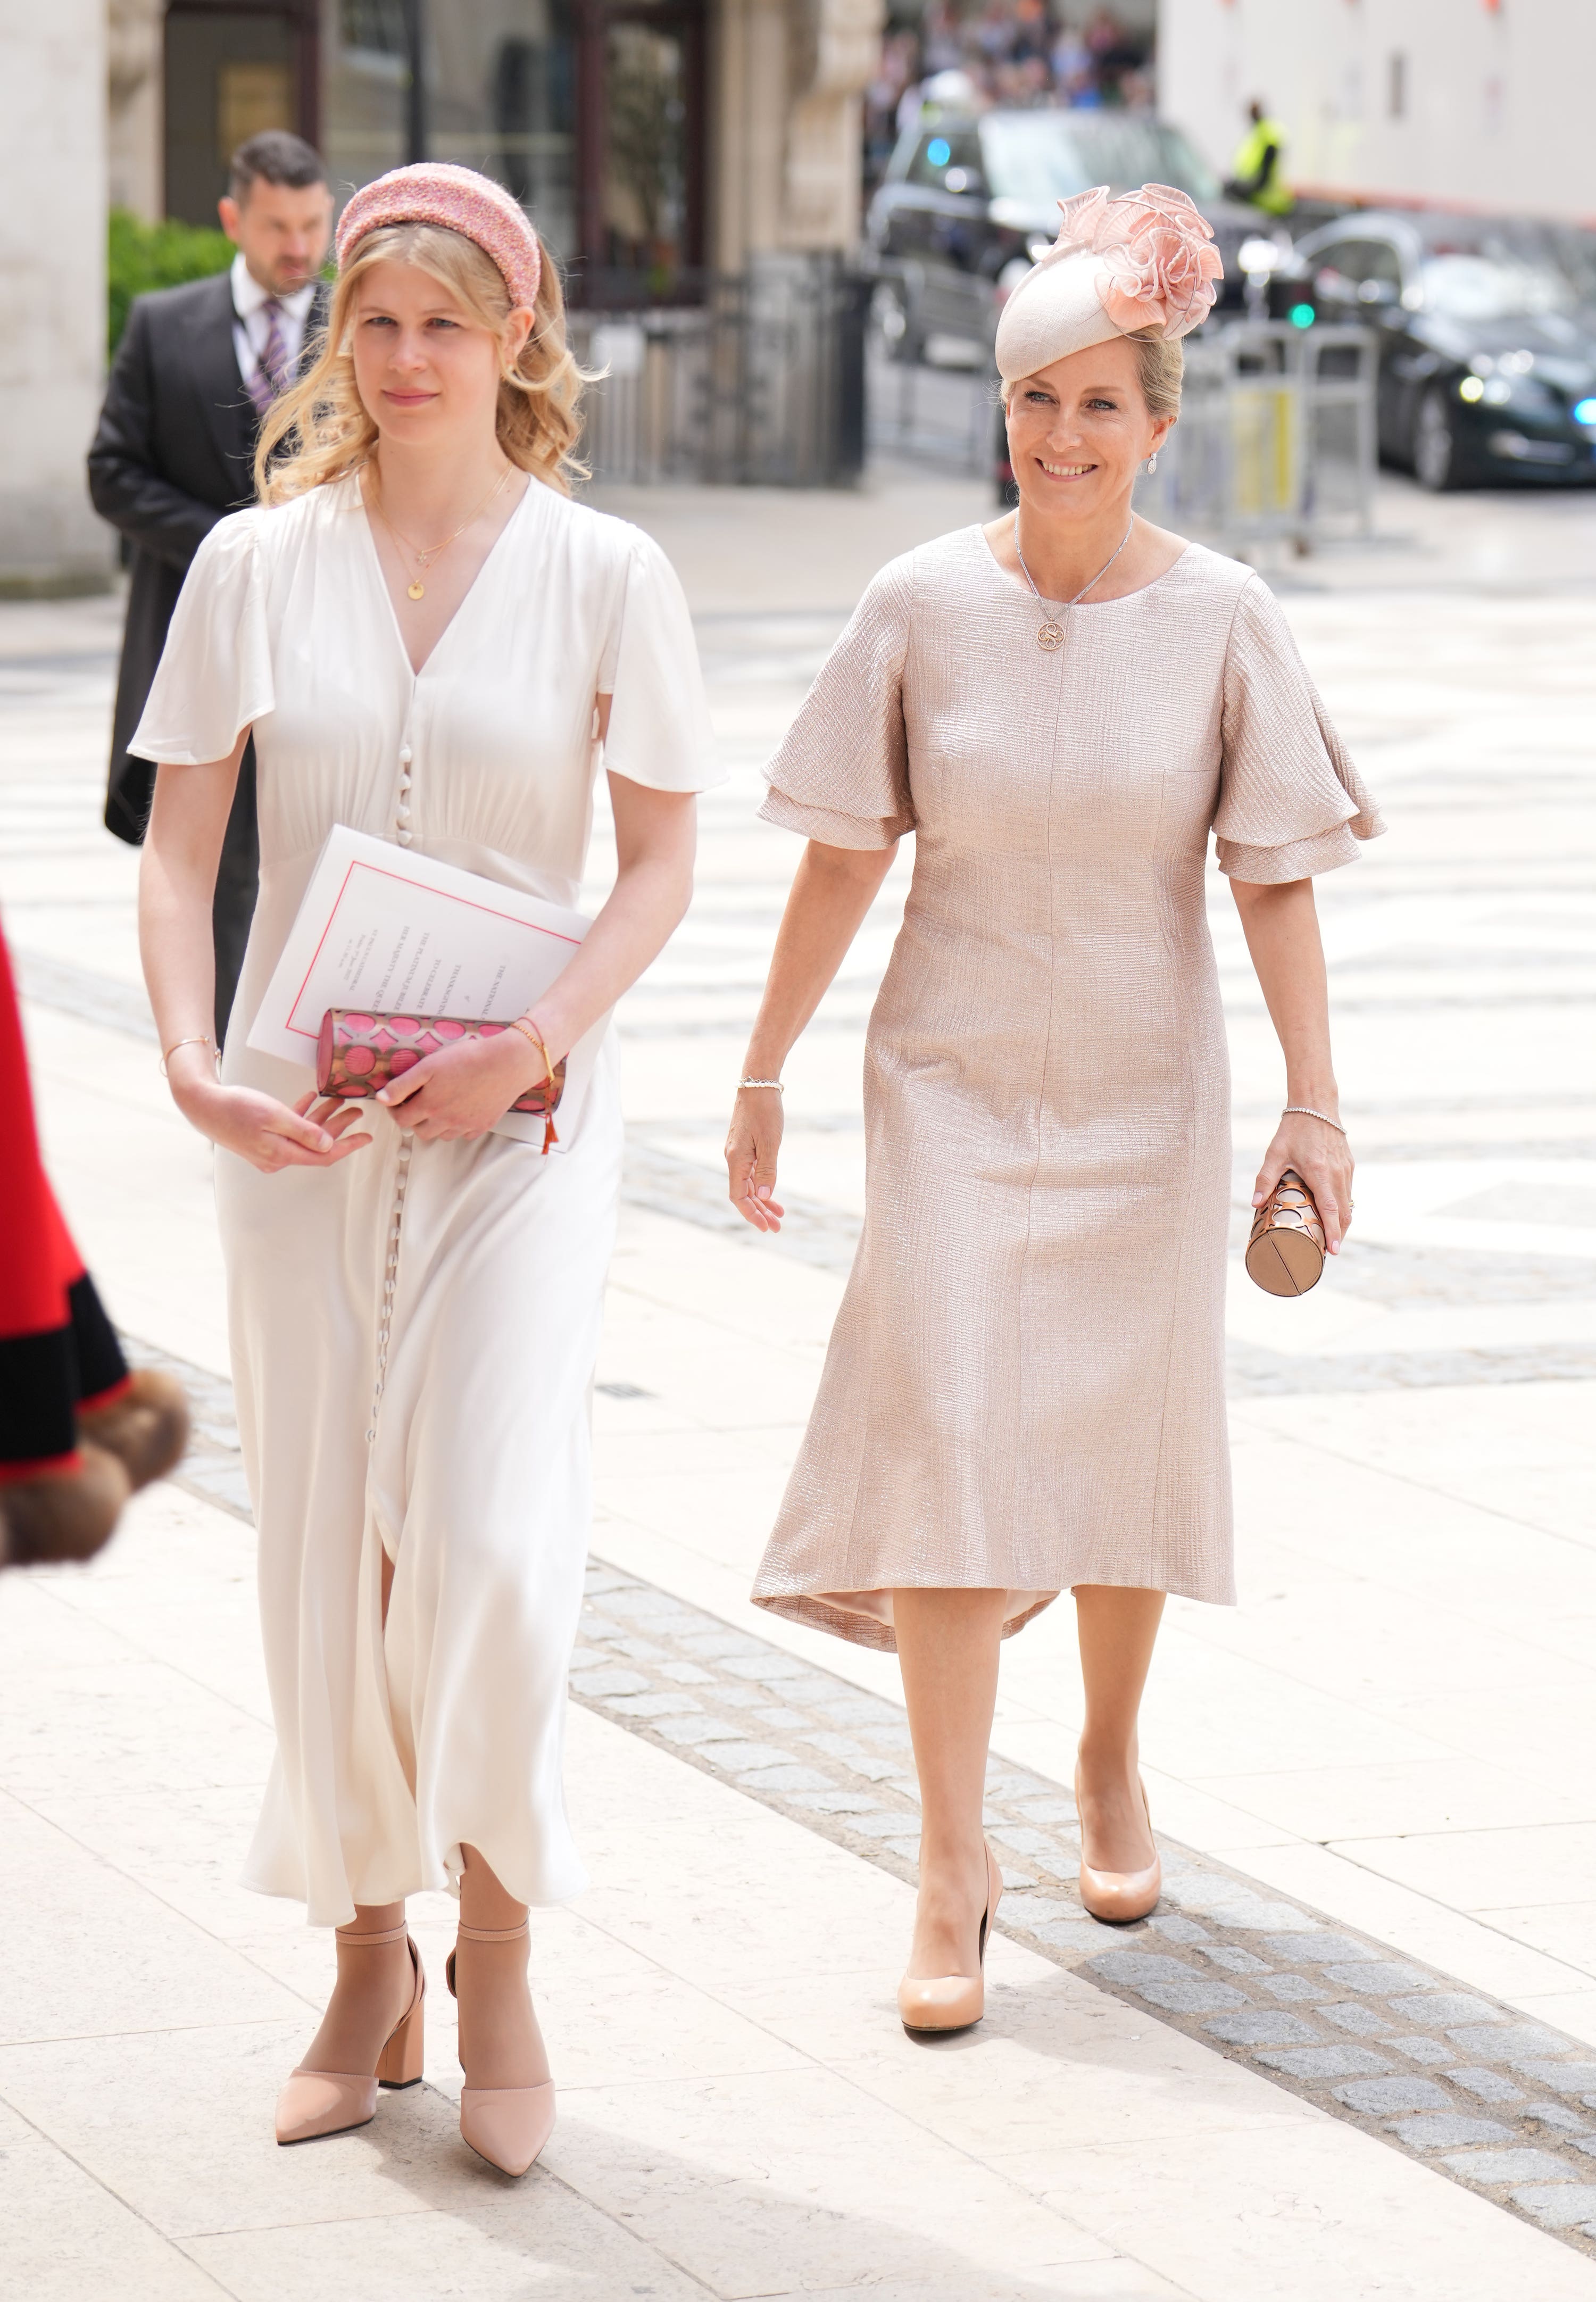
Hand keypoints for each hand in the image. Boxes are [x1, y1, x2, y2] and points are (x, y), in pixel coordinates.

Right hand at [174, 1067, 373, 1174]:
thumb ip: (303, 1131)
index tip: (367, 1137)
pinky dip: (301, 1115)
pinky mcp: (261, 1139)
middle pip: (316, 1145)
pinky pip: (288, 1129)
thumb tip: (328, 1144)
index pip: (324, 1156)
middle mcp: (277, 1157)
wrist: (202, 1104)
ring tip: (339, 1100)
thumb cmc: (235, 1107)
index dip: (348, 1146)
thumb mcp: (274, 1116)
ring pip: (304, 1135)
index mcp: (282, 1154)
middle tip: (357, 1111)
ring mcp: (268, 1149)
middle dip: (339, 1127)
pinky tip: (311, 1098)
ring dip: (322, 1118)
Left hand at [375, 1025, 549, 1141]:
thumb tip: (381, 1099)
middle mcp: (445, 1122)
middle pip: (420, 1131)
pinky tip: (461, 1108)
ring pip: (441, 1135)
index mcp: (429, 1106)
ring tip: (440, 1105)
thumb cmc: (468, 1059)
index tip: (396, 1101)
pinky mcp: (483, 1126)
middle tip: (418, 1102)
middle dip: (414, 1119)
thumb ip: (403, 1084)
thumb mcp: (429, 1066)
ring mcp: (465, 1126)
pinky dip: (457, 1126)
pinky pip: (463, 1134)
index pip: (401, 1119)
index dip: (394, 1110)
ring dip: (435, 1124)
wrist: (507, 1063)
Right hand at [725, 1086, 785, 1232]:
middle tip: (777, 1227)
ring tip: (779, 1215)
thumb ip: (767, 1171)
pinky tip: (772, 1193)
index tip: (766, 1227)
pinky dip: (761, 1185)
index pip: (739, 1197)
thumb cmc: (765, 1110)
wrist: (758, 1083)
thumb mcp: (770, 1142)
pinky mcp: (744, 1146)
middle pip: (744, 1194)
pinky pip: (750, 1173)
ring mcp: (738, 1153)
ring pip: (748, 1185)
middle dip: (760, 1212)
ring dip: (762, 1201)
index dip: (752, 1214)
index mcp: (736, 1160)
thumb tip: (764, 1197)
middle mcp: (733, 1158)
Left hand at [1253, 1113, 1353, 1254]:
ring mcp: (1346, 1170)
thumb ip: (1265, 1179)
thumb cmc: (1293, 1130)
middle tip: (1327, 1252)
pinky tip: (1334, 1216)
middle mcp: (1338, 1173)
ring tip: (1330, 1239)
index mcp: (1320, 1172)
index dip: (1333, 1232)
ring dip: (1342, 1223)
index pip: (1330, 1210)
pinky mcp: (1349, 1166)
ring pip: (1349, 1204)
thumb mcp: (1275, 1154)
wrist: (1316, 1106)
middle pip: (1344, 1212)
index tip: (1332, 1251)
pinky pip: (1348, 1192)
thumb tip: (1254, 1203)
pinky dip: (1344, 1207)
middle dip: (1338, 1234)